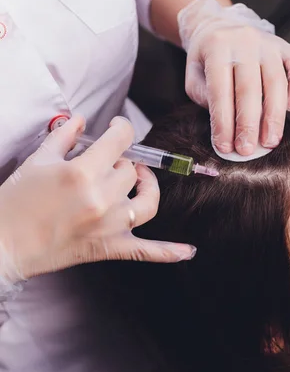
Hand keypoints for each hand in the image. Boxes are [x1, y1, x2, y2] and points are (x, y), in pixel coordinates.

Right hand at [0, 116, 195, 293]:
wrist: (2, 243)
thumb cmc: (14, 201)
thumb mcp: (38, 160)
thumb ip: (64, 136)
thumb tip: (81, 120)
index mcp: (82, 172)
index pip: (121, 140)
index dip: (122, 128)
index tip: (119, 127)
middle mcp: (102, 197)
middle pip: (131, 170)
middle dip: (120, 162)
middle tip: (106, 164)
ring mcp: (110, 225)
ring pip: (147, 201)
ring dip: (146, 188)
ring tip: (139, 181)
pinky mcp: (110, 248)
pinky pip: (147, 251)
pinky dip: (169, 252)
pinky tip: (189, 251)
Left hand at [178, 0, 289, 155]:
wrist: (224, 28)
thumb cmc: (208, 60)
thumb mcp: (194, 75)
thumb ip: (204, 97)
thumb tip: (225, 126)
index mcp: (217, 47)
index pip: (220, 90)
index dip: (223, 122)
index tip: (225, 148)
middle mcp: (245, 42)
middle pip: (249, 88)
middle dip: (249, 124)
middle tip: (248, 150)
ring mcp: (269, 43)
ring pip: (276, 82)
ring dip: (274, 116)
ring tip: (270, 141)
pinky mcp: (287, 47)